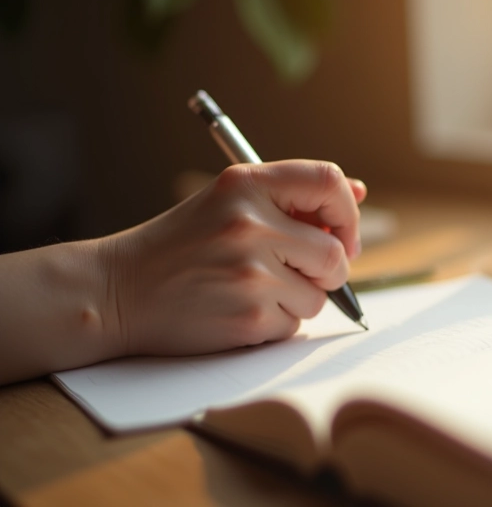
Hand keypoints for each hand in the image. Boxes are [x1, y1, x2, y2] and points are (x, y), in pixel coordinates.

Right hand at [100, 160, 366, 356]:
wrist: (117, 291)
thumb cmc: (180, 246)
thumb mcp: (228, 203)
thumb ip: (291, 198)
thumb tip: (358, 192)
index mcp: (246, 184)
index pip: (328, 181)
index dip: (346, 212)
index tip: (340, 234)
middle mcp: (250, 223)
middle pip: (334, 253)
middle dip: (327, 271)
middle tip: (295, 274)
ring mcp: (251, 272)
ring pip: (318, 295)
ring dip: (296, 300)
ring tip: (251, 290)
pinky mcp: (249, 316)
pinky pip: (294, 325)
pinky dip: (275, 325)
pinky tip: (237, 311)